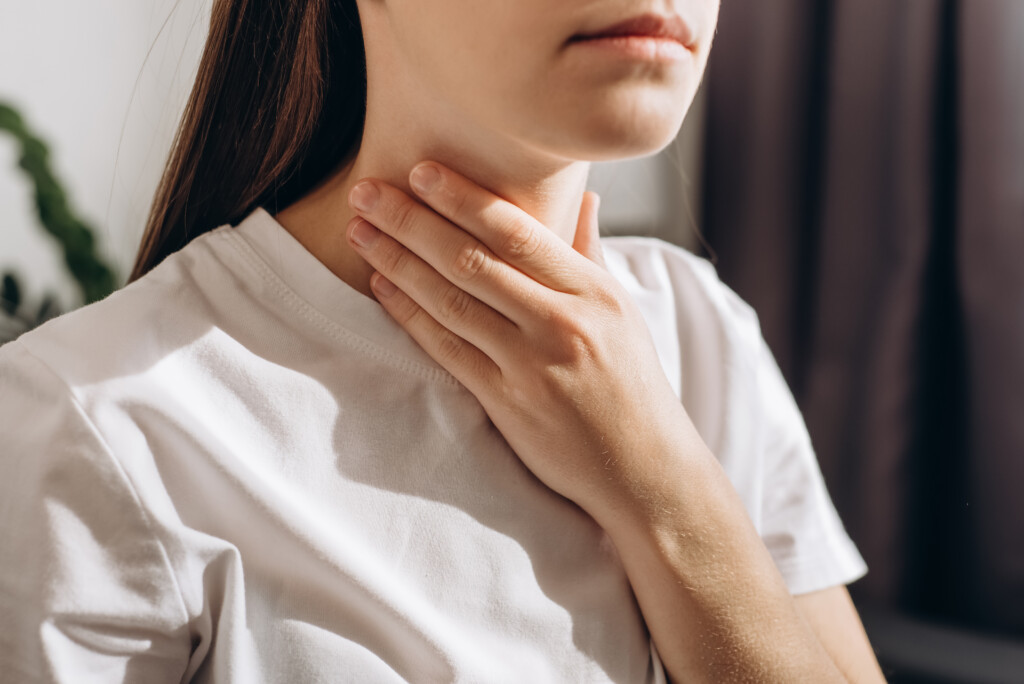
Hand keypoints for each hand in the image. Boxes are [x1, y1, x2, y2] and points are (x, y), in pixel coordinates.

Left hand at [345, 162, 708, 523]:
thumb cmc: (634, 385)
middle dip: (412, 221)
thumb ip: (591, 253)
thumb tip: (584, 197)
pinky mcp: (507, 404)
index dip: (463, 199)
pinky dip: (410, 315)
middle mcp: (562, 323)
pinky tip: (382, 287)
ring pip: (452, 302)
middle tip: (366, 190)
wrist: (644, 468)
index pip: (518, 233)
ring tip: (360, 232)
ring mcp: (531, 366)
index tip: (420, 170)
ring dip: (398, 262)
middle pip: (473, 261)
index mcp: (594, 292)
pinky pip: (447, 350)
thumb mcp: (623, 312)